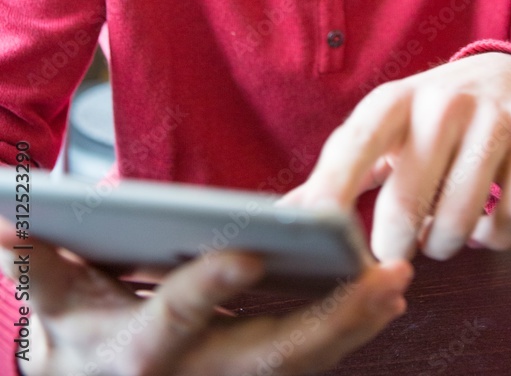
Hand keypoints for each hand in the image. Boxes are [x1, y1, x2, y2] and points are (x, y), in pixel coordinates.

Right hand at [0, 219, 411, 374]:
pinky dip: (344, 336)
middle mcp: (190, 375)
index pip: (173, 318)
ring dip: (351, 328)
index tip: (250, 251)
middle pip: (263, 355)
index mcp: (136, 349)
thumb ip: (37, 262)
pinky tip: (380, 304)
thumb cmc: (74, 344)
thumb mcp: (52, 304)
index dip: (206, 288)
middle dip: (326, 322)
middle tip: (382, 279)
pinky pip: (303, 366)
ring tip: (397, 285)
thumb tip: (6, 223)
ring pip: (296, 366)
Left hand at [285, 53, 510, 261]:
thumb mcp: (383, 129)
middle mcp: (442, 101)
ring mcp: (494, 117)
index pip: (354, 146)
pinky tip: (485, 220)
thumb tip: (284, 216)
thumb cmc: (428, 116)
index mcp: (393, 100)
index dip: (333, 194)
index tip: (320, 242)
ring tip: (442, 229)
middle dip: (396, 246)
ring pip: (461, 224)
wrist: (507, 74)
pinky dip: (495, 238)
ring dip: (447, 244)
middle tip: (398, 249)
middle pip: (406, 205)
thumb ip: (336, 173)